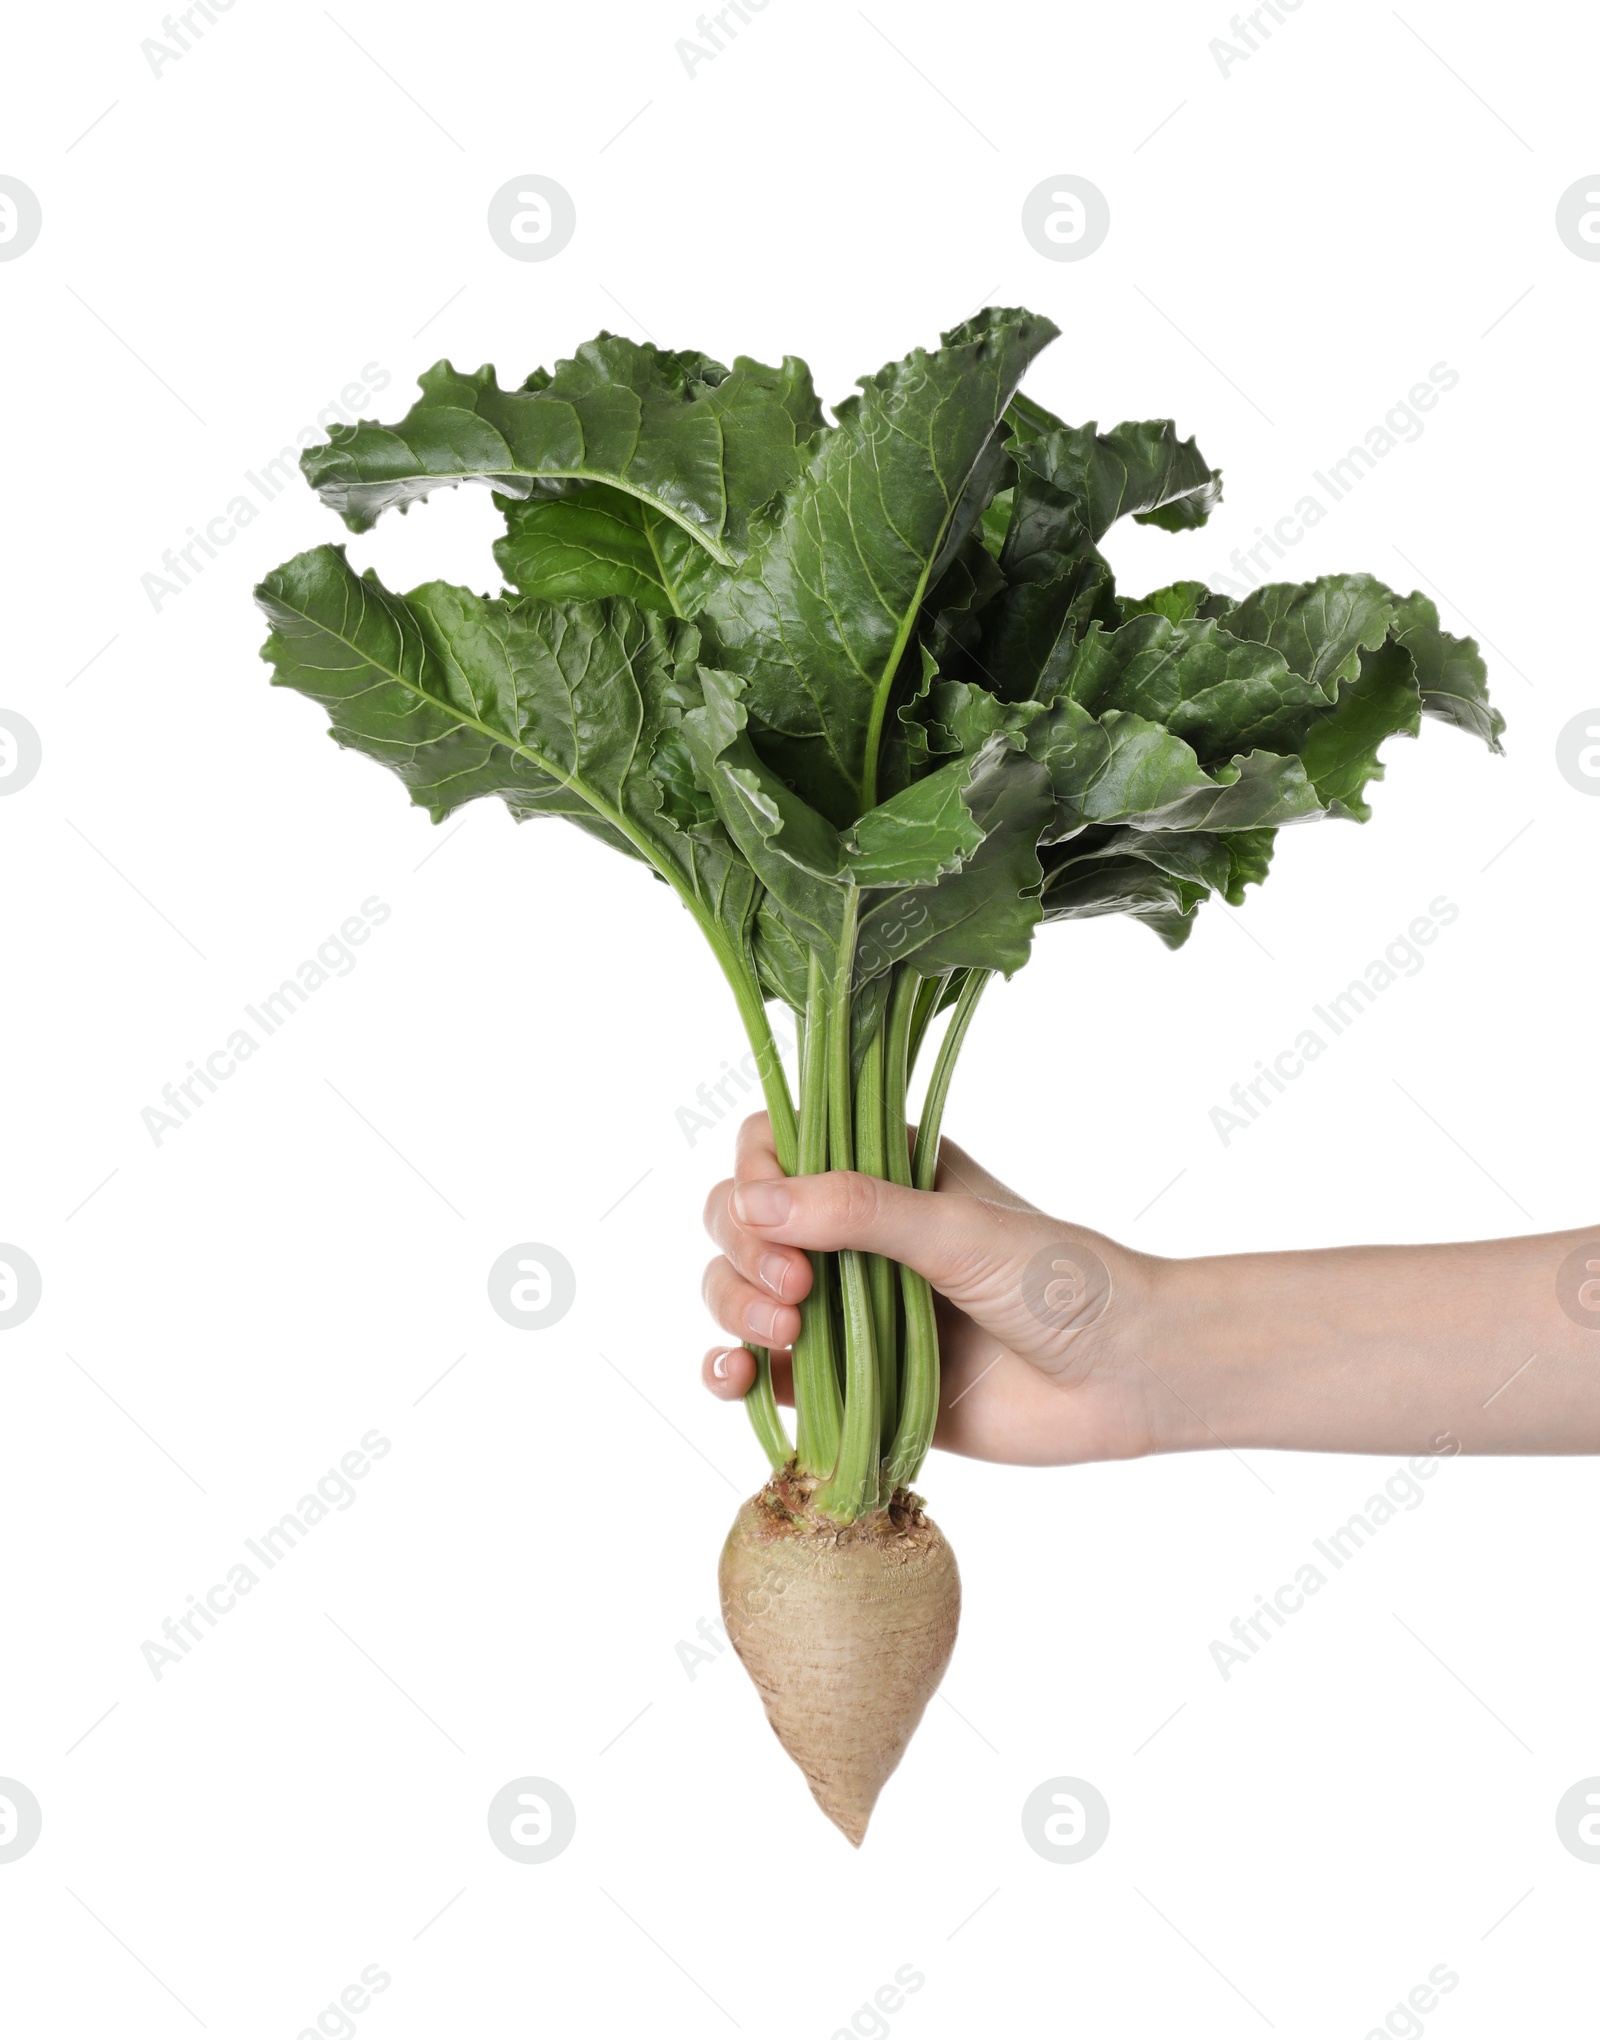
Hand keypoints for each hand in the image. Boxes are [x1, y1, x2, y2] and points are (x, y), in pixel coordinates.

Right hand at [699, 1113, 1161, 1465]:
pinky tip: (736, 1376)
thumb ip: (857, 1212)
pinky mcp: (844, 1385)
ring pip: (737, 1291)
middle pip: (742, 1219)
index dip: (755, 1174)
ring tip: (783, 1330)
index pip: (775, 1146)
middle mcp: (853, 1234)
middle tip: (796, 1286)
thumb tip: (753, 1203)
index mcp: (881, 1169)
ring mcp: (844, 1310)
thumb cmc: (1059, 1280)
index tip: (774, 1208)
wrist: (1121, 1379)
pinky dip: (730, 1372)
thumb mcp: (958, 1229)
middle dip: (743, 1249)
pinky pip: (760, 1373)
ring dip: (733, 1305)